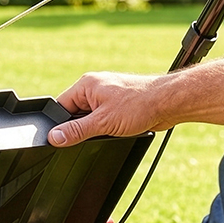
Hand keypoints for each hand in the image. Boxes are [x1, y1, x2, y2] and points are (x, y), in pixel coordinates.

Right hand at [49, 72, 165, 146]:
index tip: (61, 138)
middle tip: (94, 132)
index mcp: (86, 84)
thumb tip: (54, 137)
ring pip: (89, 118)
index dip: (60, 124)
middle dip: (81, 126)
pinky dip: (106, 127)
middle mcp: (95, 88)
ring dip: (96, 128)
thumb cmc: (140, 103)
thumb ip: (76, 131)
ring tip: (110, 128)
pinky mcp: (118, 105)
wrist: (169, 103)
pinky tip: (116, 129)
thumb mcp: (102, 122)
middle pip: (74, 113)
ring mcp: (107, 96)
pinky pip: (103, 119)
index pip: (60, 106)